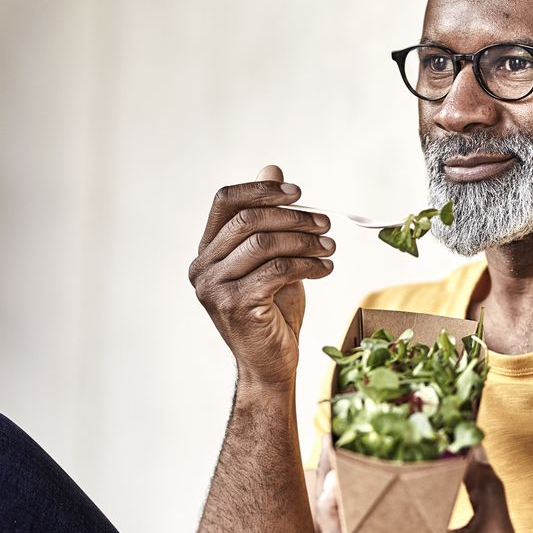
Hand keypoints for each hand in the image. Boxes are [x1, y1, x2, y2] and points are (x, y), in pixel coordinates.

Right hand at [188, 165, 334, 384]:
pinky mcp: (235, 305)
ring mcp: (214, 287)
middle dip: (293, 217)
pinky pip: (276, 270)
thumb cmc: (273, 312)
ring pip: (263, 243)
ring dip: (305, 241)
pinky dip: (308, 264)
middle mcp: (202, 267)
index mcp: (207, 251)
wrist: (270, 365)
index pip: (226, 202)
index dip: (262, 190)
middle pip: (247, 220)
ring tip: (329, 247)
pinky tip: (325, 268)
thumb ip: (269, 218)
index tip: (298, 192)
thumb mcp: (272, 258)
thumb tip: (272, 167)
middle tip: (325, 224)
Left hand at [316, 440, 532, 532]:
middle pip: (339, 526)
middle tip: (335, 443)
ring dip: (347, 496)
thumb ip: (486, 487)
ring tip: (351, 458)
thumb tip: (474, 448)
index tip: (332, 466)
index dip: (328, 505)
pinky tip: (378, 488)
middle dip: (331, 482)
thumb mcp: (497, 532)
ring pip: (353, 532)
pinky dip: (365, 512)